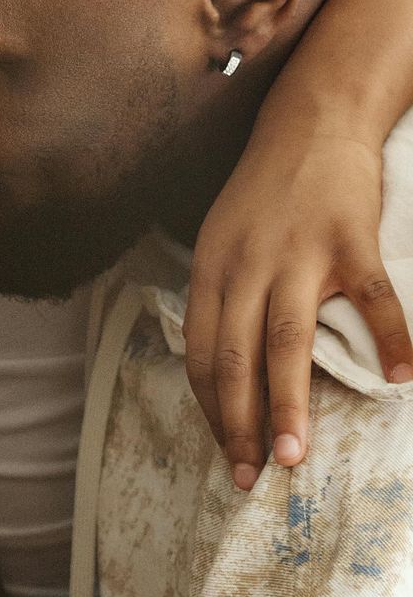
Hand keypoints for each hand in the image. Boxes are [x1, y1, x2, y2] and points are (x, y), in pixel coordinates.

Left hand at [186, 106, 412, 490]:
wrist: (313, 120)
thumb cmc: (266, 192)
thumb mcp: (221, 241)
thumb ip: (222, 300)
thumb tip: (222, 371)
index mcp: (210, 271)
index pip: (203, 358)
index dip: (214, 412)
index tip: (228, 456)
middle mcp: (246, 267)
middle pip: (237, 360)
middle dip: (240, 426)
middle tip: (252, 476)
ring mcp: (298, 252)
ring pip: (287, 343)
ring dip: (288, 406)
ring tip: (294, 455)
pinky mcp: (349, 237)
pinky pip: (372, 298)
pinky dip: (390, 338)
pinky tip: (401, 379)